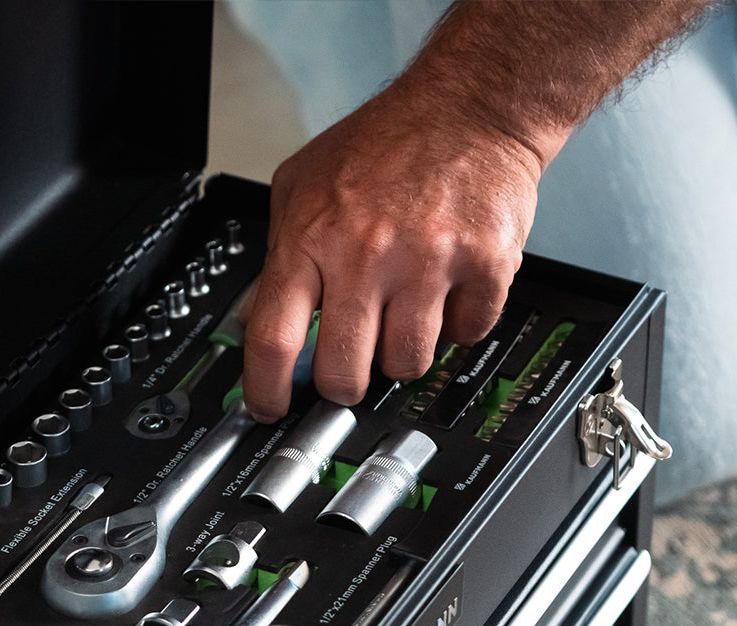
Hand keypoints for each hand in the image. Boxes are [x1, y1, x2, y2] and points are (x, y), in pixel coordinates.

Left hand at [241, 78, 542, 421]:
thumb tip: (253, 320)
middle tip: (351, 367)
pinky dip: (457, 324)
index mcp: (312, 237)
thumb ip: (277, 254)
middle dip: (344, 384)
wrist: (470, 106)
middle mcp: (366, 253)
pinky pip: (465, 335)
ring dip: (403, 353)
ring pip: (407, 365)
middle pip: (344, 373)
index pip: (275, 338)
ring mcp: (427, 261)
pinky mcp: (483, 265)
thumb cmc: (386, 145)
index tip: (269, 408)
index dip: (266, 390)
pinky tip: (448, 291)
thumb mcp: (302, 187)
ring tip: (404, 312)